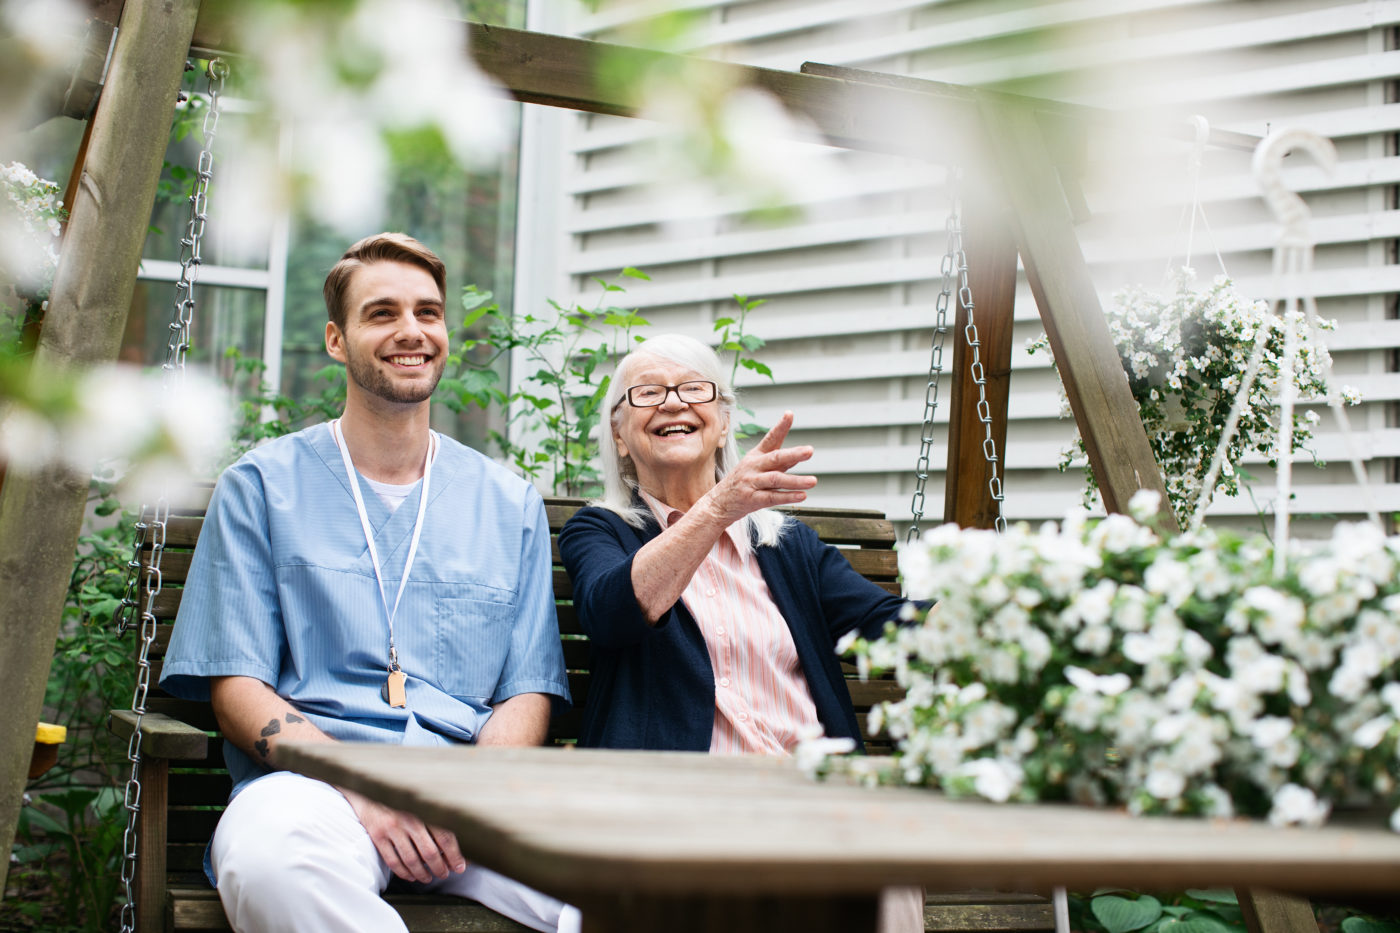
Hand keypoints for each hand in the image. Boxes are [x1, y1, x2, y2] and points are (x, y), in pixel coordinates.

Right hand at [338, 787, 466, 882]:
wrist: (371, 791)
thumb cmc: (403, 802)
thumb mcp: (422, 808)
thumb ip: (438, 826)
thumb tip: (455, 850)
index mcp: (425, 810)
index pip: (445, 837)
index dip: (455, 855)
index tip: (460, 867)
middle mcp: (410, 818)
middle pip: (430, 852)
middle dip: (439, 868)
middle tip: (443, 874)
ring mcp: (393, 828)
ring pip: (411, 860)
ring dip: (422, 874)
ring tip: (428, 878)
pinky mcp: (378, 836)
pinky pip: (393, 861)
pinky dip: (404, 873)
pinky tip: (410, 876)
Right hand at [701, 411, 816, 524]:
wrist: (719, 502)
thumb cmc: (743, 481)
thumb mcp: (758, 467)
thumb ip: (780, 462)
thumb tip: (800, 454)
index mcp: (756, 455)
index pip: (770, 439)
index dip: (780, 427)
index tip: (789, 414)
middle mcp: (753, 466)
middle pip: (775, 458)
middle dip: (793, 453)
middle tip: (810, 450)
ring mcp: (751, 482)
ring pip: (775, 479)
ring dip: (795, 481)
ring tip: (813, 481)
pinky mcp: (752, 499)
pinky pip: (772, 497)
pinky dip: (787, 496)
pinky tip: (802, 495)